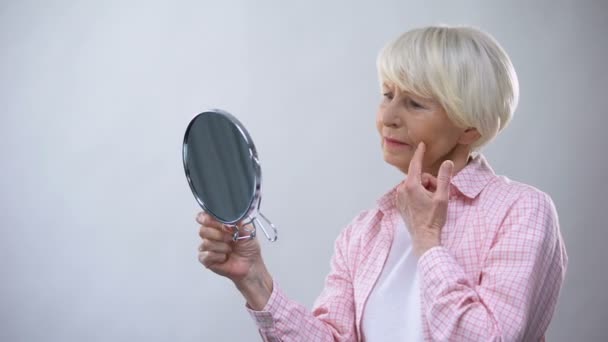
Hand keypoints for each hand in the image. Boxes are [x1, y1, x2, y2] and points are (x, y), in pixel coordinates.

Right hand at [197, 212, 271, 309]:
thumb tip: (227, 219)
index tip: (220, 223)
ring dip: (222, 247)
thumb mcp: (246, 229)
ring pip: (206, 243)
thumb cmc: (248, 247)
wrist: (251, 264)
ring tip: (230, 249)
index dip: (207, 219)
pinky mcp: (206, 259)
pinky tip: (225, 257)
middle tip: (231, 238)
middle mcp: (211, 235)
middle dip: (219, 234)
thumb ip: (236, 221)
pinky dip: (218, 256)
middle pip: (203, 230)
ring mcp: (207, 247)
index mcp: (218, 225)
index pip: (203, 217)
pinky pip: (206, 255)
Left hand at [395, 142, 453, 256]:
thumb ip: (444, 178)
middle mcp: (401, 190)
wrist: (424, 237)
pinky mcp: (399, 204)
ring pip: (414, 185)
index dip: (420, 153)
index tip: (421, 145)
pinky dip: (417, 195)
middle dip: (429, 182)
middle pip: (418, 177)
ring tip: (430, 203)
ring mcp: (399, 198)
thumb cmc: (433, 218)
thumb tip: (447, 163)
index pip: (415, 165)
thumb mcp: (442, 196)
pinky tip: (423, 206)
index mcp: (411, 186)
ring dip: (424, 189)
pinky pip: (409, 193)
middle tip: (436, 195)